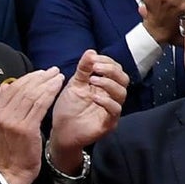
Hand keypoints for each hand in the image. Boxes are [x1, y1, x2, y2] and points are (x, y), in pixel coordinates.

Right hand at [0, 68, 64, 183]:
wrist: (11, 172)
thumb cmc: (11, 149)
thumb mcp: (1, 125)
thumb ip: (4, 106)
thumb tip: (6, 87)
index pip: (12, 88)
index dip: (28, 78)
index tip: (41, 72)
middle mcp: (1, 115)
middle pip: (23, 89)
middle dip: (40, 77)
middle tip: (53, 71)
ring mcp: (13, 121)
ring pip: (32, 95)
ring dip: (47, 83)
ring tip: (58, 76)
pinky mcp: (25, 128)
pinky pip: (40, 106)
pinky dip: (50, 94)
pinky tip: (58, 87)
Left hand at [48, 51, 128, 172]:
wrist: (61, 131)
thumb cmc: (69, 108)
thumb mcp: (74, 84)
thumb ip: (83, 69)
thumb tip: (91, 51)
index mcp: (104, 85)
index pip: (116, 69)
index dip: (107, 62)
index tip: (93, 59)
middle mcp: (111, 96)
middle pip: (123, 79)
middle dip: (111, 71)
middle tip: (95, 68)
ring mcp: (111, 109)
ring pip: (121, 93)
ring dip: (108, 84)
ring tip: (92, 81)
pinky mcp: (109, 123)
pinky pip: (115, 110)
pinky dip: (106, 101)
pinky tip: (94, 97)